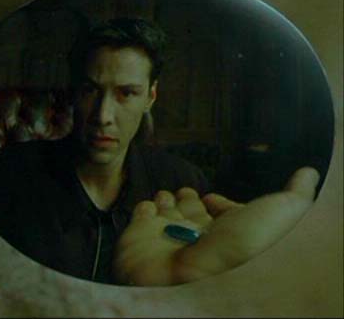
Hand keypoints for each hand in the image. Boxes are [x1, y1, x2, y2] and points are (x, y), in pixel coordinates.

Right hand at [114, 167, 319, 285]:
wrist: (193, 276)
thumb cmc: (243, 248)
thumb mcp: (282, 213)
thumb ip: (296, 193)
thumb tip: (309, 173)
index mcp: (230, 233)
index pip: (224, 214)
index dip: (221, 205)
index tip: (215, 198)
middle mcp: (199, 235)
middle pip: (193, 212)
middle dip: (190, 200)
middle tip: (187, 192)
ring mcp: (168, 236)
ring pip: (167, 212)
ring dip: (167, 201)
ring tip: (167, 195)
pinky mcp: (139, 235)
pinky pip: (141, 216)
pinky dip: (144, 209)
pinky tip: (149, 205)